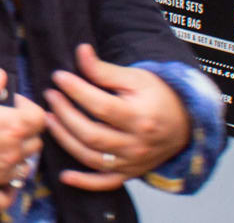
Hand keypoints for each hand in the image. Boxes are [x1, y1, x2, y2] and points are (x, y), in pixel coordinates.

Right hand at [0, 69, 45, 211]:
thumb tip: (0, 76)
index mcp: (11, 125)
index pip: (38, 117)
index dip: (27, 106)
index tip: (11, 102)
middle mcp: (11, 152)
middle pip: (34, 144)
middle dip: (24, 132)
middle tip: (4, 124)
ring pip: (24, 170)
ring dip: (17, 159)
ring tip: (1, 150)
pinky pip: (4, 198)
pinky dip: (7, 191)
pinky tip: (3, 182)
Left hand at [46, 45, 189, 188]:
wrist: (184, 125)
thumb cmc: (158, 97)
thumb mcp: (136, 78)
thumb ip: (105, 70)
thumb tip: (81, 51)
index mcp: (140, 118)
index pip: (101, 107)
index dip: (76, 91)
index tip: (58, 76)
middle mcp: (137, 145)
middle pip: (92, 135)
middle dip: (65, 114)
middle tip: (49, 96)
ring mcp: (132, 163)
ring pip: (92, 158)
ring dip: (65, 140)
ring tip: (48, 119)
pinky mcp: (129, 173)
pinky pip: (105, 182)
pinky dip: (85, 182)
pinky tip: (64, 176)